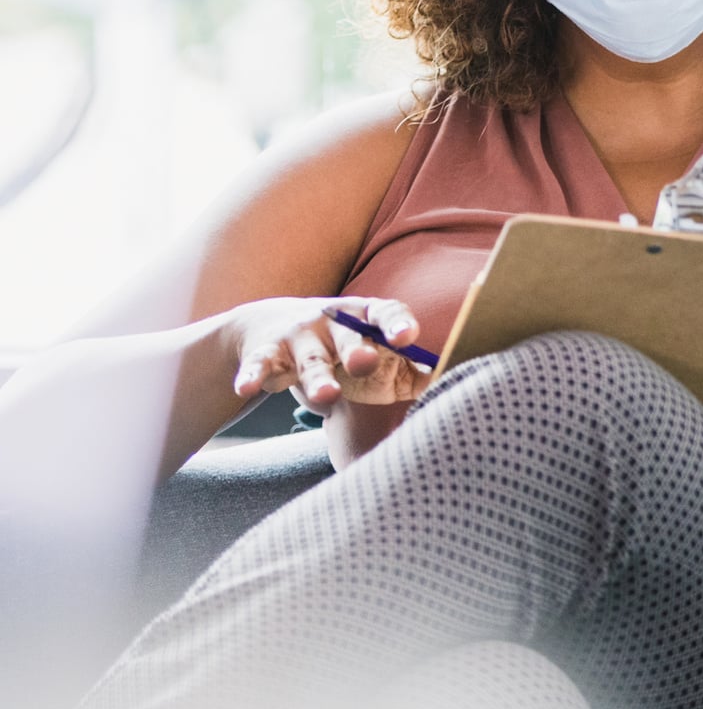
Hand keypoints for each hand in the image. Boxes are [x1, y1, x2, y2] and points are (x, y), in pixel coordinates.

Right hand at [225, 296, 429, 409]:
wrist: (272, 326)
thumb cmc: (342, 346)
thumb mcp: (375, 352)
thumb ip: (410, 371)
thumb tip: (450, 383)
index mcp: (365, 317)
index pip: (385, 314)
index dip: (397, 324)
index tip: (408, 336)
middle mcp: (331, 321)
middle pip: (347, 337)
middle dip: (357, 349)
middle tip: (367, 361)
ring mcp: (297, 335)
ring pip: (308, 358)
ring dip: (316, 376)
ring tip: (327, 395)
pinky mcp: (265, 353)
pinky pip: (259, 365)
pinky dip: (252, 375)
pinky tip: (246, 388)